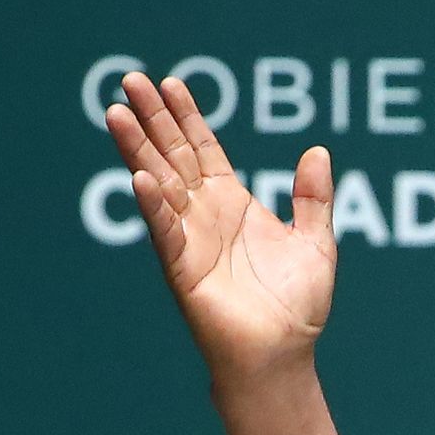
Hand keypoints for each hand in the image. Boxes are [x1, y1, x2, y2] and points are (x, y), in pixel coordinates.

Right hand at [105, 73, 336, 382]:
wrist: (285, 355)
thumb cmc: (297, 306)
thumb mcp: (316, 241)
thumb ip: (315, 197)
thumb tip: (318, 151)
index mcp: (233, 204)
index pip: (203, 149)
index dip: (187, 116)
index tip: (171, 82)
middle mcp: (205, 216)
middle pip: (173, 156)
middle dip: (153, 119)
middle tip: (130, 79)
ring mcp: (190, 240)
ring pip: (159, 185)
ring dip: (137, 150)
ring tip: (116, 113)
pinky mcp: (184, 270)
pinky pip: (166, 232)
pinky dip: (153, 205)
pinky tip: (139, 177)